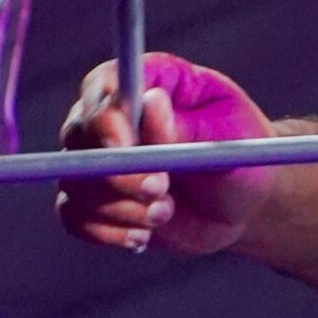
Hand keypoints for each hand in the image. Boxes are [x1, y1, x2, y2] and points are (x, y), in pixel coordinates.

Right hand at [56, 51, 276, 257]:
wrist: (245, 203)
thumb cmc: (244, 156)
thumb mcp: (232, 138)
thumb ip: (189, 126)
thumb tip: (152, 104)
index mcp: (152, 82)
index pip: (103, 84)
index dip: (105, 114)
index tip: (126, 146)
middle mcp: (116, 116)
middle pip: (78, 133)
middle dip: (116, 171)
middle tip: (161, 188)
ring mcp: (101, 158)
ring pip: (75, 180)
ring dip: (119, 206)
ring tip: (166, 213)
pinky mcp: (97, 199)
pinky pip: (71, 214)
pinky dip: (103, 231)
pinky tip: (141, 235)